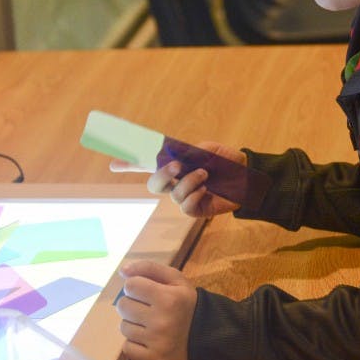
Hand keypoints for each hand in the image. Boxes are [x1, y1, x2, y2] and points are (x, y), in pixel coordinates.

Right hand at [111, 141, 245, 217]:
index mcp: (174, 165)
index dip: (128, 165)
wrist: (247, 175)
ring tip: (205, 174)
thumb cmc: (225, 161)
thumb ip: (186, 153)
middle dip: (161, 175)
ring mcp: (184, 197)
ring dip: (188, 181)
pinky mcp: (195, 209)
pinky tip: (206, 188)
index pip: (146, 165)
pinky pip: (185, 206)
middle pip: (153, 185)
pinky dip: (194, 194)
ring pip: (172, 194)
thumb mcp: (205, 150)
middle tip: (177, 165)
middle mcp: (175, 183)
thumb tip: (171, 158)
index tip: (112, 164)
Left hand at [116, 260, 195, 359]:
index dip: (135, 286)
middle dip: (132, 303)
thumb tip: (122, 271)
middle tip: (146, 307)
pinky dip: (134, 343)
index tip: (145, 291)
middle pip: (123, 306)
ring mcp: (157, 342)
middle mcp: (161, 321)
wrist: (207, 334)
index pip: (130, 285)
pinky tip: (147, 338)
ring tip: (148, 323)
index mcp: (167, 298)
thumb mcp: (175, 279)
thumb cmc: (187, 302)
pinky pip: (127, 348)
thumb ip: (149, 268)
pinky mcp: (153, 359)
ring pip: (124, 327)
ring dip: (133, 323)